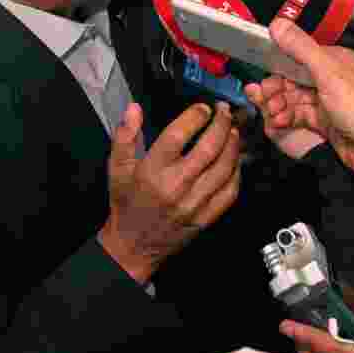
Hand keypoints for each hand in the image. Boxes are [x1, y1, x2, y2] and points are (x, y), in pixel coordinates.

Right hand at [99, 102, 240, 282]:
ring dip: (233, 145)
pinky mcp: (206, 217)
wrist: (134, 246)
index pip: (178, 136)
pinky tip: (235, 159)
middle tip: (225, 111)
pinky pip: (230, 192)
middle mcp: (176, 186)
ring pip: (224, 168)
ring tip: (233, 130)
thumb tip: (134, 108)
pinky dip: (236, 172)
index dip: (194, 117)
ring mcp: (194, 203)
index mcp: (152, 171)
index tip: (203, 107)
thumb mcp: (117, 169)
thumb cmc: (126, 203)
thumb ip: (125, 136)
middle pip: (208, 149)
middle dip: (221, 124)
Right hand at [245, 19, 353, 183]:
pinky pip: (300, 116)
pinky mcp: (326, 123)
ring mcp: (328, 102)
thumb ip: (301, 48)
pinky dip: (288, 118)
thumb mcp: (328, 73)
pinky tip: (279, 124)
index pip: (298, 55)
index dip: (277, 65)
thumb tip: (276, 21)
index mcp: (335, 60)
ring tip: (273, 116)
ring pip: (294, 98)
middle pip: (293, 79)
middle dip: (276, 89)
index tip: (260, 77)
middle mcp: (331, 78)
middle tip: (263, 101)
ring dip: (279, 105)